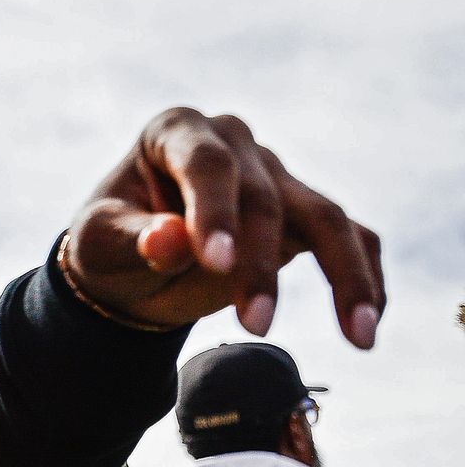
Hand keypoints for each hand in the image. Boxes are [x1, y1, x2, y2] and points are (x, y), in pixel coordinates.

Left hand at [66, 109, 383, 346]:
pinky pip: (353, 238)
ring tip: (358, 335)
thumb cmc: (111, 240)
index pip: (205, 163)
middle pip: (263, 198)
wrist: (130, 261)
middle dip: (260, 266)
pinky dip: (365, 278)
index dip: (214, 211)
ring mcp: (276, 175)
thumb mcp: (100, 242)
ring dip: (344, 276)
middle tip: (255, 326)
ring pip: (326, 217)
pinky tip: (366, 326)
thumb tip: (169, 241)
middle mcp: (234, 142)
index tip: (216, 263)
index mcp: (175, 131)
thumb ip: (133, 240)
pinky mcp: (305, 213)